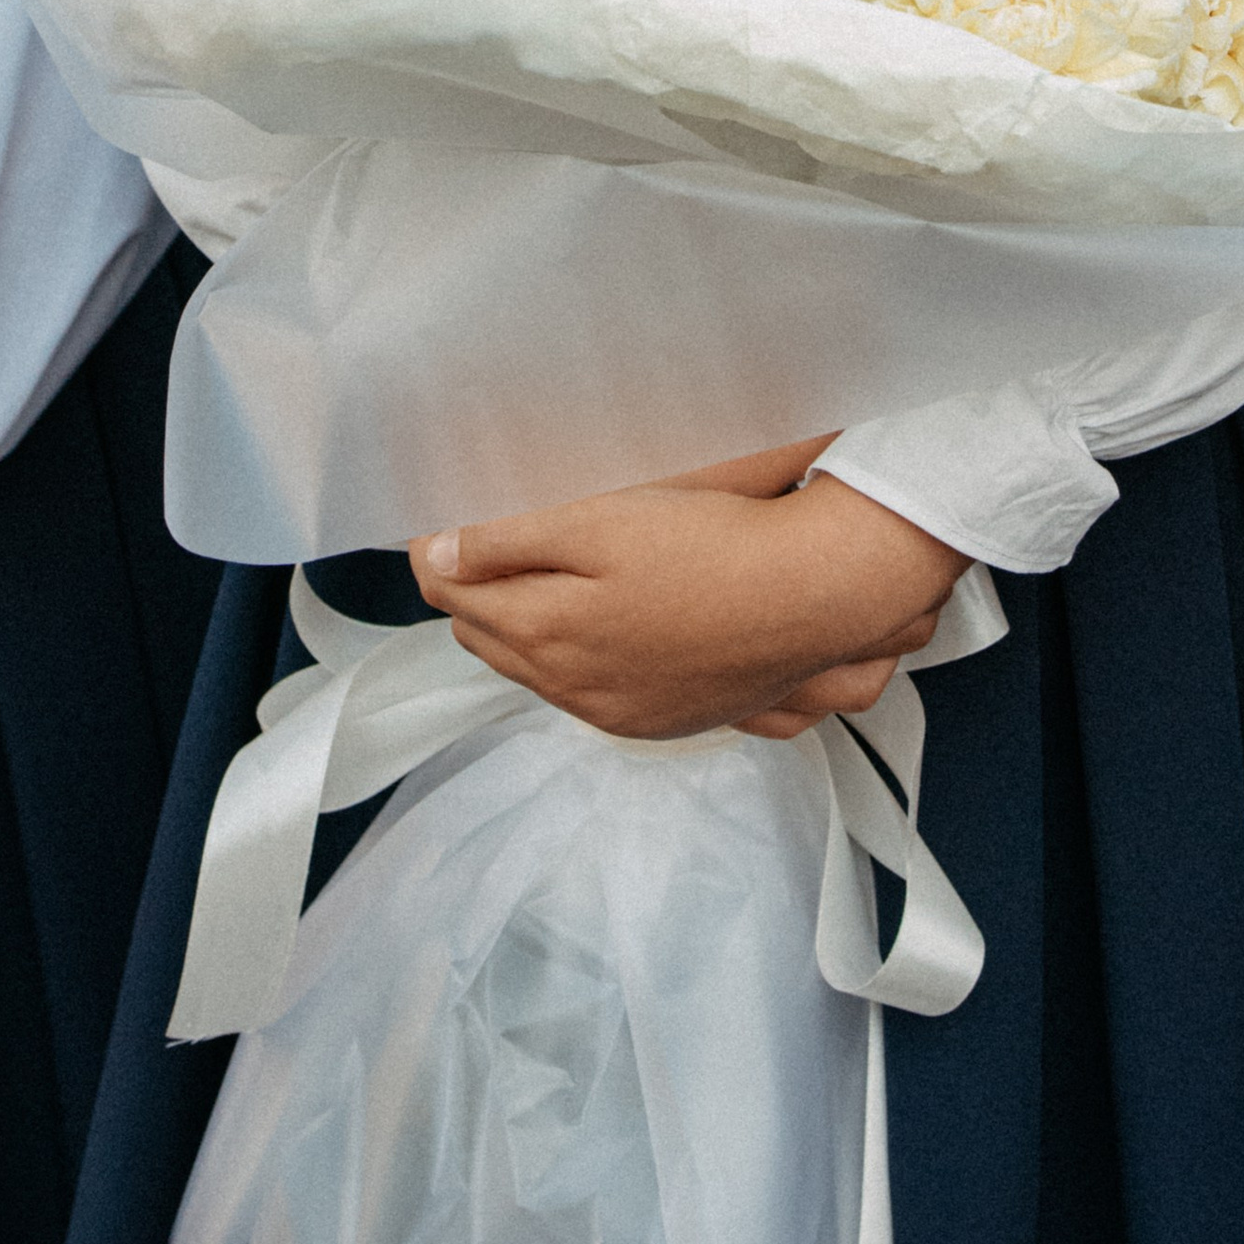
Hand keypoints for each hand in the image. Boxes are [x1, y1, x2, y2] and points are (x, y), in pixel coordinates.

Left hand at [411, 456, 968, 742]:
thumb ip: (507, 544)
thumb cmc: (706, 548)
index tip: (436, 536)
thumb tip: (435, 557)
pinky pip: (589, 696)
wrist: (808, 598)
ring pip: (540, 675)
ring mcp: (621, 713)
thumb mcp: (596, 523)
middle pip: (494, 644)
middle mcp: (576, 689)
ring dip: (522, 633)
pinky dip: (572, 662)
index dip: (444, 563)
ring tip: (521, 585)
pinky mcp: (663, 720)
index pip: (461, 603)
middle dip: (476, 599)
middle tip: (471, 553)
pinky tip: (588, 631)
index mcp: (548, 634)